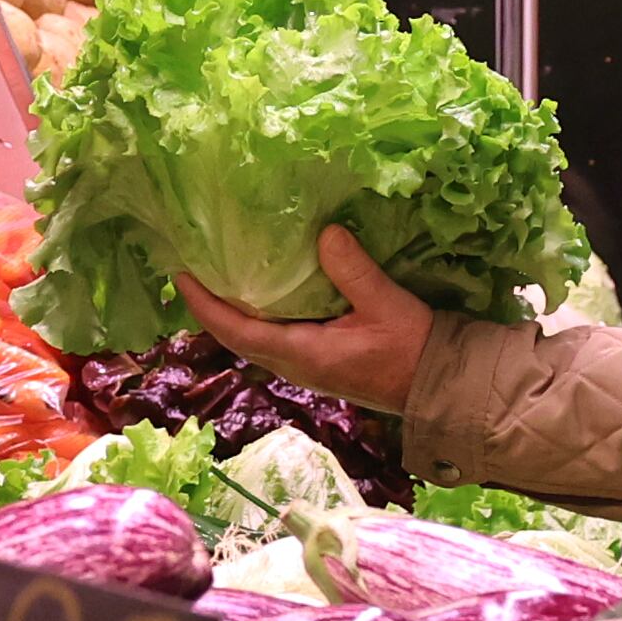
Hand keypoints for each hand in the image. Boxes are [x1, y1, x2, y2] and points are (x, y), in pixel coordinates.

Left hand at [175, 226, 438, 410]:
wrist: (439, 387)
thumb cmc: (413, 349)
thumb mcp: (385, 304)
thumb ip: (353, 270)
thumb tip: (325, 232)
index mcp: (301, 354)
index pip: (235, 330)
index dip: (205, 304)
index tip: (181, 275)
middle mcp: (295, 365)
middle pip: (237, 336)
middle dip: (212, 305)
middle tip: (194, 267)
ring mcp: (306, 367)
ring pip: (255, 339)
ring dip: (234, 312)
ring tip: (220, 276)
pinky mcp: (320, 363)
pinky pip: (276, 338)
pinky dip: (260, 316)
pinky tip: (265, 292)